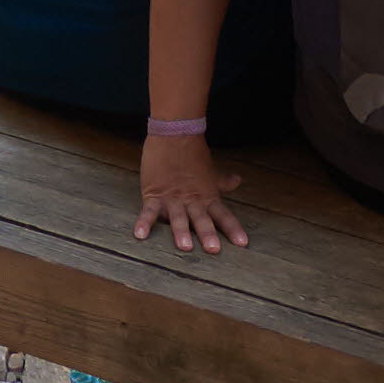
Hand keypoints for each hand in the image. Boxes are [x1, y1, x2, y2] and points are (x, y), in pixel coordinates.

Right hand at [132, 130, 246, 253]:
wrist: (174, 133)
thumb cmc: (193, 152)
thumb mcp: (210, 170)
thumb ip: (222, 181)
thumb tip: (237, 181)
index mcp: (207, 196)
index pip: (223, 215)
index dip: (232, 229)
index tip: (243, 244)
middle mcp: (192, 200)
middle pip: (201, 219)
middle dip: (207, 234)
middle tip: (213, 249)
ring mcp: (173, 198)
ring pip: (178, 217)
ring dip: (181, 232)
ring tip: (184, 246)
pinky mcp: (154, 194)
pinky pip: (149, 211)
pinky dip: (145, 222)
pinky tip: (140, 234)